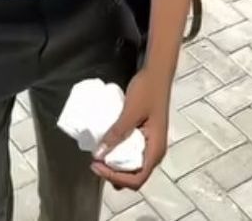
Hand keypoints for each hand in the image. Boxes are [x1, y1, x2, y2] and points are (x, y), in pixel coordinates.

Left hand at [91, 68, 169, 190]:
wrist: (156, 73)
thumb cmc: (147, 91)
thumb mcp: (130, 111)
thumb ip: (117, 132)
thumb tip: (99, 154)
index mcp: (156, 149)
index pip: (137, 179)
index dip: (116, 178)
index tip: (97, 166)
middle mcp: (155, 151)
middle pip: (135, 176)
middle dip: (114, 176)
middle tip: (95, 163)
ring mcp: (151, 144)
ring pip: (133, 166)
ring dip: (116, 167)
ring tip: (99, 158)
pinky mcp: (145, 135)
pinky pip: (132, 154)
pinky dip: (119, 155)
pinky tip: (107, 147)